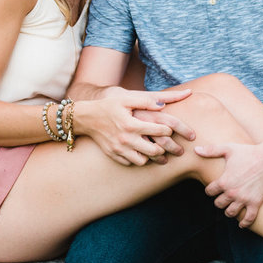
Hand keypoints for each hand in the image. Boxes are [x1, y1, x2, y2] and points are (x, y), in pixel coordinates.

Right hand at [73, 87, 190, 165]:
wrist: (86, 117)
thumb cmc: (108, 105)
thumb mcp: (125, 98)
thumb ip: (145, 101)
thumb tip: (163, 105)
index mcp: (131, 124)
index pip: (159, 130)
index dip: (170, 130)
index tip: (172, 129)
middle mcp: (126, 139)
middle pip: (154, 151)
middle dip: (167, 149)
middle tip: (175, 148)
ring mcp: (119, 149)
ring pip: (143, 161)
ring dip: (152, 156)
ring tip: (158, 150)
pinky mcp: (114, 155)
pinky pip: (131, 163)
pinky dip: (138, 159)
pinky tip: (142, 152)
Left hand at [195, 139, 262, 227]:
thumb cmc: (249, 152)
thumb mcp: (229, 149)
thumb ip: (211, 150)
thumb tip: (196, 149)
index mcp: (224, 181)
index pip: (209, 192)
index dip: (210, 190)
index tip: (213, 189)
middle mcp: (232, 192)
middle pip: (218, 204)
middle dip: (219, 201)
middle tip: (222, 198)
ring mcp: (244, 199)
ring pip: (231, 213)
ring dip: (229, 211)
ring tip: (231, 208)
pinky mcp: (256, 202)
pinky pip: (249, 218)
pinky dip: (245, 223)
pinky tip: (242, 224)